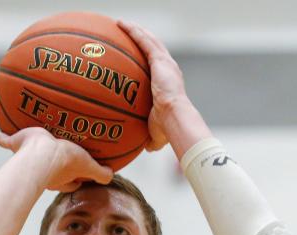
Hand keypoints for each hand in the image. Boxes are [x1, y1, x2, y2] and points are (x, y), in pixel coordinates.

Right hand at [0, 127, 113, 191]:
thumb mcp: (86, 165)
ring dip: (25, 151)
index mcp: (61, 175)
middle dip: (54, 166)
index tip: (80, 177)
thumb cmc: (63, 160)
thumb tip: (111, 176)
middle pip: (50, 170)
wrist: (40, 154)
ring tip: (27, 140)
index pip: (71, 181)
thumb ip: (99, 173)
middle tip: (58, 156)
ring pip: (26, 156)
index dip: (77, 180)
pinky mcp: (16, 145)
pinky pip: (4, 141)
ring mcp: (27, 158)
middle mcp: (44, 170)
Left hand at [118, 20, 189, 151]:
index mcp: (169, 82)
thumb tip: (146, 148)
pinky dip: (133, 31)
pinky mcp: (160, 60)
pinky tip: (121, 24)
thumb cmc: (167, 129)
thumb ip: (152, 138)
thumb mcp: (157, 133)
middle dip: (141, 38)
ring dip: (136, 30)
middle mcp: (168, 69)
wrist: (174, 119)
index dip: (149, 58)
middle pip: (154, 48)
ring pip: (149, 40)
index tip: (138, 55)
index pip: (157, 66)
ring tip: (121, 24)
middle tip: (127, 33)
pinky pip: (144, 41)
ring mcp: (165, 63)